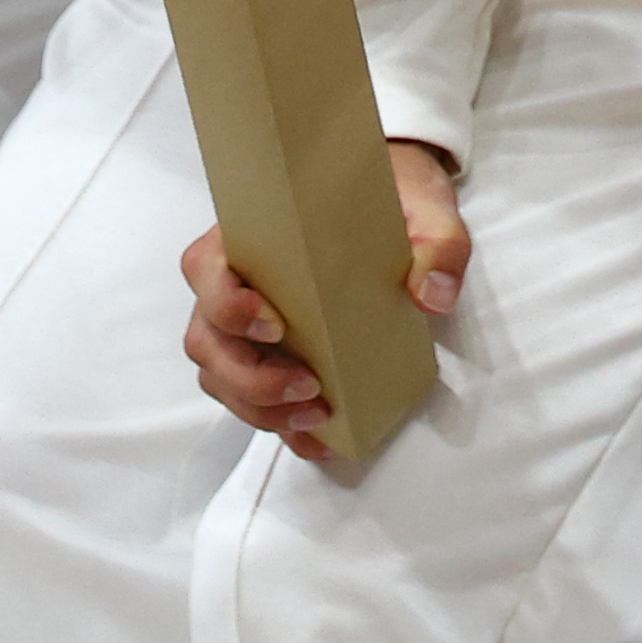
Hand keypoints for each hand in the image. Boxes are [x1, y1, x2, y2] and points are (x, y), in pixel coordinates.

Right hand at [185, 142, 468, 453]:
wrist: (396, 208)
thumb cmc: (392, 202)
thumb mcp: (426, 210)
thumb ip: (437, 244)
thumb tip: (432, 294)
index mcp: (252, 234)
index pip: (205, 269)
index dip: (227, 305)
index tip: (275, 323)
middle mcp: (235, 280)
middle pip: (207, 339)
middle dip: (248, 377)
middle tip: (307, 387)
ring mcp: (245, 323)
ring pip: (220, 374)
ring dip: (258, 406)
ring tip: (317, 415)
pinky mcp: (268, 354)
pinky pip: (252, 398)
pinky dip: (280, 425)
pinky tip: (322, 441)